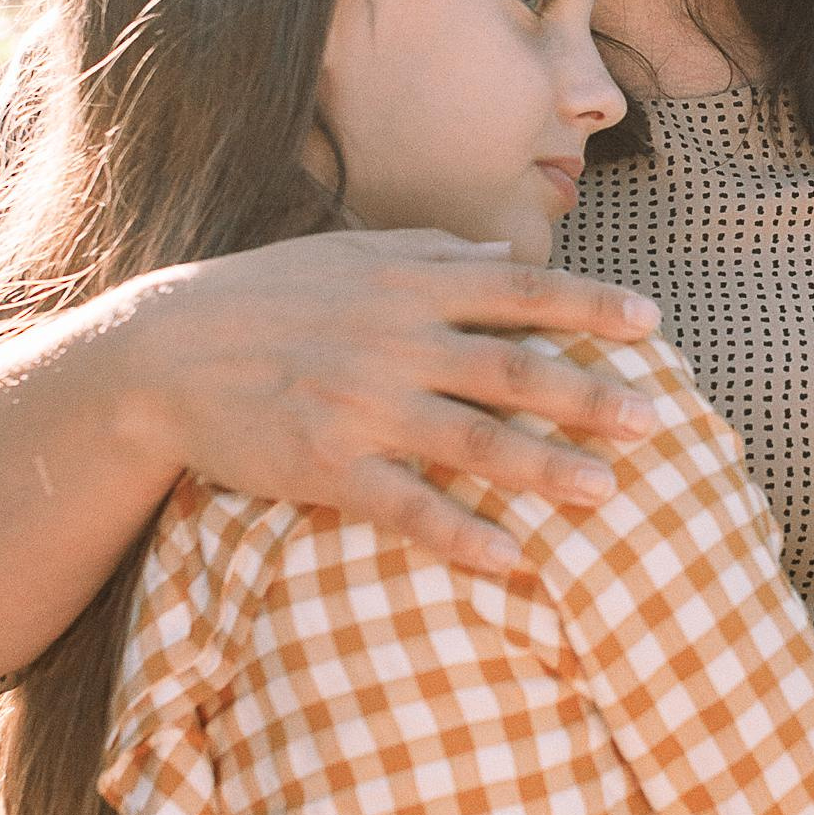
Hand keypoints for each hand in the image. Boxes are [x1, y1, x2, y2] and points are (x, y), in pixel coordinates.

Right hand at [130, 229, 664, 579]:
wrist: (161, 352)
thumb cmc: (263, 297)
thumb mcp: (348, 255)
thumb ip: (432, 256)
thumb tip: (505, 258)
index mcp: (408, 286)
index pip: (522, 292)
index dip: (591, 304)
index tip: (652, 322)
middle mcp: (396, 342)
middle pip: (514, 369)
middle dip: (590, 394)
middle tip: (652, 419)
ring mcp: (363, 406)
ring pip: (473, 441)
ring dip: (546, 467)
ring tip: (606, 490)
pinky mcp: (328, 466)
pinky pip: (408, 507)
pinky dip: (461, 535)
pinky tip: (511, 559)